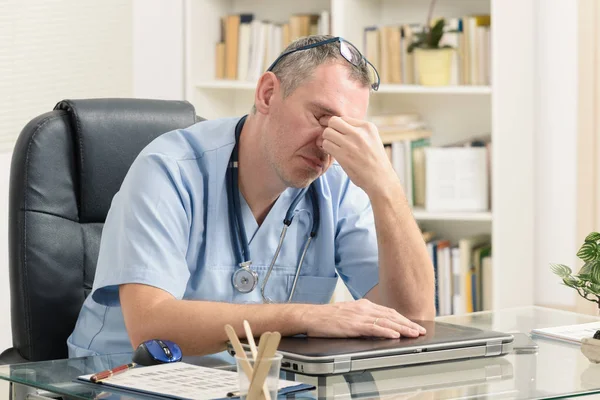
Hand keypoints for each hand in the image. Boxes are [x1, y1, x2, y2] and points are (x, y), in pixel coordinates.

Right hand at [300, 299, 426, 338]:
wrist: (311, 316)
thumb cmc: (326, 318)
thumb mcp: (348, 314)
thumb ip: (362, 318)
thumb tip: (376, 326)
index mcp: (363, 305)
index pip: (388, 312)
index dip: (403, 319)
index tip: (413, 325)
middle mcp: (364, 308)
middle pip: (391, 315)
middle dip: (408, 323)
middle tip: (420, 330)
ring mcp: (359, 316)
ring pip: (386, 321)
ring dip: (402, 328)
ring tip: (414, 333)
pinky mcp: (353, 325)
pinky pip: (373, 328)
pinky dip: (386, 331)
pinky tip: (395, 335)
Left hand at [319, 116, 397, 196]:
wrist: (380, 179)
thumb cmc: (374, 161)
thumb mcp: (372, 139)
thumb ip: (358, 131)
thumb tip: (336, 124)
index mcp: (367, 127)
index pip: (344, 118)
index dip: (338, 126)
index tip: (338, 134)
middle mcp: (359, 133)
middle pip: (333, 121)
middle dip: (330, 129)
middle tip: (332, 138)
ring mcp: (351, 144)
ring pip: (327, 132)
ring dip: (327, 140)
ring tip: (332, 146)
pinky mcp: (343, 155)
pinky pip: (326, 144)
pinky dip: (326, 148)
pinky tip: (332, 153)